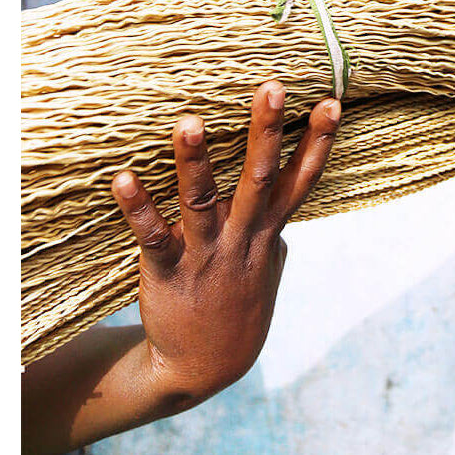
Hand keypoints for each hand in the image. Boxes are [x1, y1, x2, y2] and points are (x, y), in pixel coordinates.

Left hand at [111, 80, 339, 410]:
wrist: (204, 368)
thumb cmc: (238, 305)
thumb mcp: (269, 266)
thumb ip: (274, 228)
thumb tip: (282, 199)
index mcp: (268, 231)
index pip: (300, 181)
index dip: (318, 143)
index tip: (331, 103)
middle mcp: (242, 237)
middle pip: (259, 178)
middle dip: (266, 131)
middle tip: (270, 86)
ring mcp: (207, 255)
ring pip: (202, 201)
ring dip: (194, 162)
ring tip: (188, 121)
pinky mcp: (168, 272)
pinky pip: (152, 237)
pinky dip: (139, 207)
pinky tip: (123, 177)